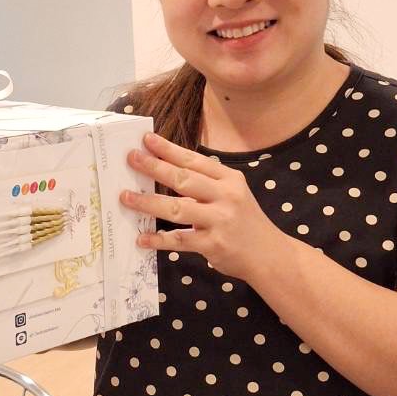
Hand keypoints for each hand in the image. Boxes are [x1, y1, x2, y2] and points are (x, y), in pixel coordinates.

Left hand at [121, 132, 285, 284]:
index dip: (169, 150)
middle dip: (155, 167)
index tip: (146, 140)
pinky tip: (142, 238)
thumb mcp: (233, 195)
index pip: (194, 161)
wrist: (270, 256)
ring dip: (148, 202)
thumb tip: (166, 173)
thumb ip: (206, 185)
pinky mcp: (213, 245)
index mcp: (229, 179)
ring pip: (178, 208)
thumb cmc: (246, 222)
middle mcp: (226, 196)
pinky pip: (180, 240)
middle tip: (132, 158)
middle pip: (184, 179)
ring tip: (125, 197)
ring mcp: (220, 221)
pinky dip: (159, 239)